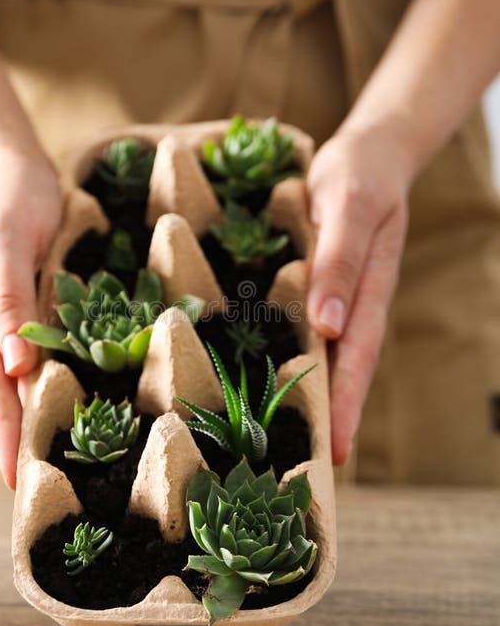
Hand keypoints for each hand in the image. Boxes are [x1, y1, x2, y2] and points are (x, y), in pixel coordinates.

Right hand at [0, 151, 62, 488]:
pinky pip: (45, 356)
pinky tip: (71, 404)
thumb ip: (8, 299)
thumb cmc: (9, 199)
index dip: (3, 433)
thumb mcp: (5, 241)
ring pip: (23, 381)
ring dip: (35, 421)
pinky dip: (54, 386)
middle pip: (4, 395)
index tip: (15, 480)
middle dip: (18, 442)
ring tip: (54, 464)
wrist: (14, 168)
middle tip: (36, 493)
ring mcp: (15, 319)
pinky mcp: (38, 307)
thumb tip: (15, 367)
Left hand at [306, 125, 411, 465]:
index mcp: (366, 293)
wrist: (366, 153)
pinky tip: (260, 377)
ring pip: (319, 357)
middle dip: (322, 420)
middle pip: (338, 372)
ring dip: (303, 397)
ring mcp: (331, 299)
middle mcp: (349, 305)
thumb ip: (340, 260)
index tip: (332, 454)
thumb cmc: (358, 176)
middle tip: (301, 472)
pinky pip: (299, 329)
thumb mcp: (350, 206)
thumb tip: (327, 324)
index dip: (342, 407)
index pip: (355, 361)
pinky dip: (285, 357)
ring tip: (277, 441)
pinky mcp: (311, 286)